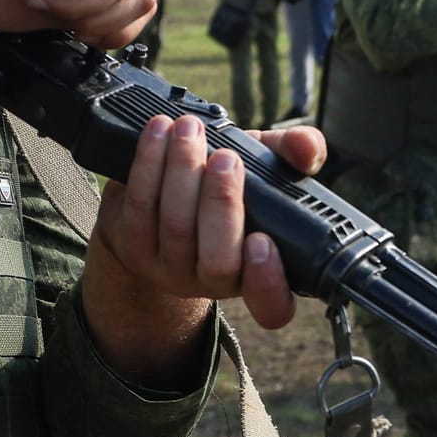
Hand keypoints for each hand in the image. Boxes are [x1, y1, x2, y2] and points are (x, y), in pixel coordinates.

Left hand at [79, 117, 325, 382]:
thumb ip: (293, 155)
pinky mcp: (131, 246)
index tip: (263, 241)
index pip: (272, 307)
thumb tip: (305, 147)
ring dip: (182, 170)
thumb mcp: (264, 171)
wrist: (157, 201)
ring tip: (189, 129)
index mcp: (256, 274)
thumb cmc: (221, 189)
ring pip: (176, 228)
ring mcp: (169, 269)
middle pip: (218, 262)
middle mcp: (213, 282)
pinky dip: (149, 163)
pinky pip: (139, 206)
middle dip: (222, 204)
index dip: (269, 283)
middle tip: (225, 158)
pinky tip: (159, 132)